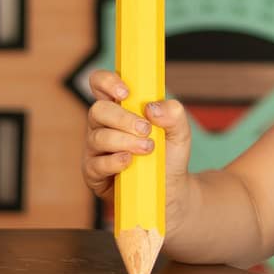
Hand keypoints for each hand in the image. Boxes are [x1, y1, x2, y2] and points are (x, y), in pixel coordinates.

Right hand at [82, 69, 192, 205]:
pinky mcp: (93, 173)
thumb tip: (152, 108)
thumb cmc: (169, 157)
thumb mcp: (180, 133)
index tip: (126, 92)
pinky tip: (129, 162)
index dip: (107, 82)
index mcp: (120, 108)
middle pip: (98, 110)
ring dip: (124, 141)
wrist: (171, 191)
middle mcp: (103, 125)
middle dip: (123, 119)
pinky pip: (96, 164)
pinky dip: (114, 162)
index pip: (100, 84)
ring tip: (147, 149)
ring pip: (98, 137)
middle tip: (146, 129)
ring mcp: (95, 149)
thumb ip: (174, 114)